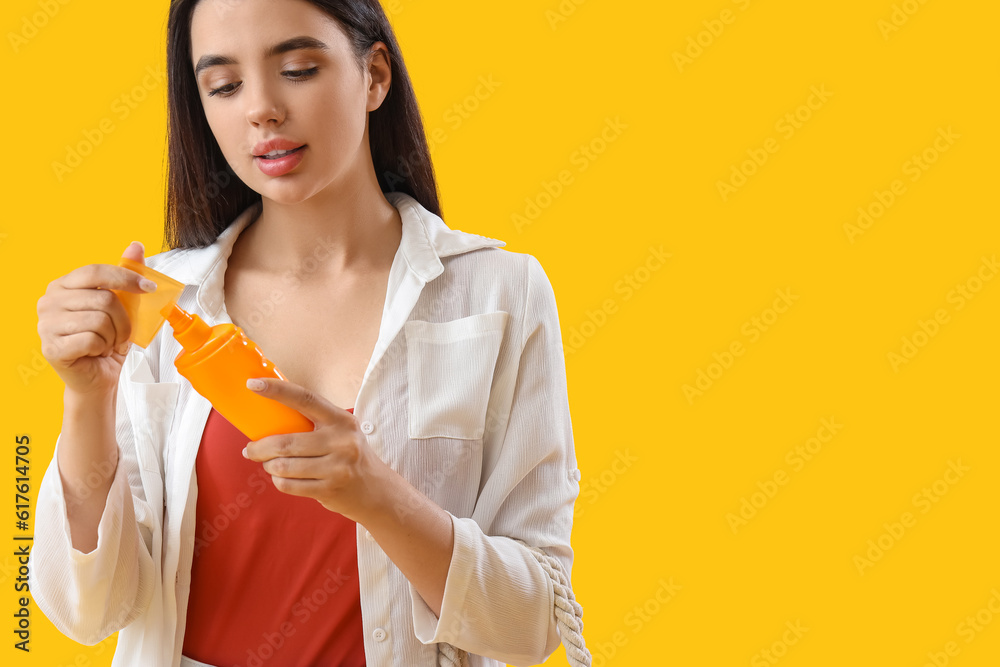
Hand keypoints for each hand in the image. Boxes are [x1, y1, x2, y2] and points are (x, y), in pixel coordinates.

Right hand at [37, 241, 155, 396]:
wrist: (97, 376)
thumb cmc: (107, 340)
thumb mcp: (122, 305)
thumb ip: (125, 274)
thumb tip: (136, 246)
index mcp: (63, 285)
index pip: (96, 272)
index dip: (126, 278)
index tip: (149, 287)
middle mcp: (49, 301)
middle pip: (104, 298)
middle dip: (123, 319)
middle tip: (120, 332)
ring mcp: (46, 324)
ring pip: (100, 320)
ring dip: (114, 335)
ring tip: (107, 342)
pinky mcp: (52, 347)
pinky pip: (92, 340)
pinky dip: (103, 348)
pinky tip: (96, 351)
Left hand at [242, 377, 386, 521]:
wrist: (376, 489)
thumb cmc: (349, 455)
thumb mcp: (341, 431)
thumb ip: (314, 422)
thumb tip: (270, 414)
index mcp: (341, 419)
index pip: (305, 398)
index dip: (278, 390)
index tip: (254, 384)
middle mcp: (342, 441)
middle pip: (286, 442)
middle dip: (259, 448)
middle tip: (250, 449)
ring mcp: (337, 467)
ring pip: (284, 466)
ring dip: (269, 466)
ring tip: (270, 464)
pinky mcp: (330, 489)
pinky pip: (289, 485)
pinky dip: (278, 481)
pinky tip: (282, 478)